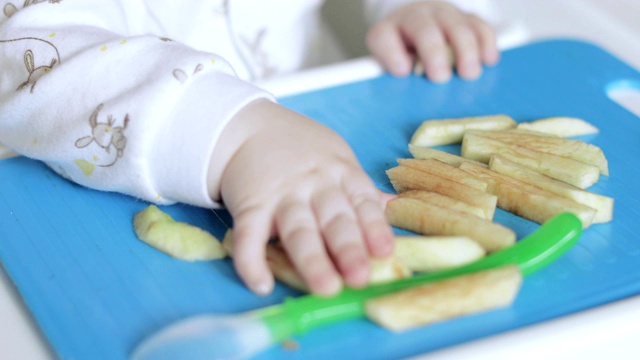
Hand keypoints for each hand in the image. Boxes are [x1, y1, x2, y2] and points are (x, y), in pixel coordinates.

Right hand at [210, 100, 394, 295]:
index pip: (362, 202)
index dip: (374, 227)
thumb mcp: (337, 157)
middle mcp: (314, 184)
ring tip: (325, 288)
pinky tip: (261, 283)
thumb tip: (393, 207)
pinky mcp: (249, 205)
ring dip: (312, 260)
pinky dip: (252, 260)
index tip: (384, 251)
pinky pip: (248, 235)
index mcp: (341, 172)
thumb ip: (360, 187)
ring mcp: (280, 195)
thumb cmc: (300, 148)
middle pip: (334, 219)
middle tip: (360, 277)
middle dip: (348, 248)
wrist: (247, 126)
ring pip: (298, 229)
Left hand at [367, 0, 498, 81]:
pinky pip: (479, 25)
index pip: (383, 38)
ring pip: (456, 25)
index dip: (392, 54)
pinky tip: (489, 60)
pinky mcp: (465, 18)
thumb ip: (398, 72)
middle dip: (434, 52)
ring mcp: (441, 15)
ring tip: (470, 74)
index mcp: (388, 32)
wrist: (416, 26)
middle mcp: (414, 18)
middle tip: (441, 77)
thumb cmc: (403, 55)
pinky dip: (486, 42)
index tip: (403, 71)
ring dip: (466, 50)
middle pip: (424, 29)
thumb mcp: (392, 65)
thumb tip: (414, 78)